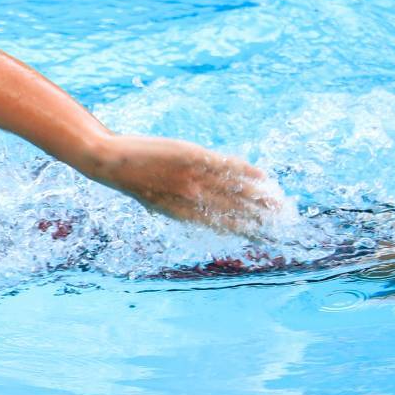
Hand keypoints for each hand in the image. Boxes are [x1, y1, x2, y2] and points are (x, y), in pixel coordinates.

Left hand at [89, 135, 287, 239]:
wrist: (111, 162)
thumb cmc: (133, 182)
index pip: (223, 227)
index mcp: (184, 214)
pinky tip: (261, 176)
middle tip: (284, 223)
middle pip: (235, 211)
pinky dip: (243, 171)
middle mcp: (192, 199)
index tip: (266, 238)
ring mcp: (192, 177)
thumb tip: (202, 214)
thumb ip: (182, 208)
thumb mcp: (157, 202)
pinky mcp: (191, 156)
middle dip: (261, 218)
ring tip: (280, 203)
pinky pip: (223, 165)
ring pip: (234, 190)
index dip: (247, 232)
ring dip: (260, 197)